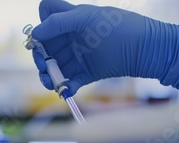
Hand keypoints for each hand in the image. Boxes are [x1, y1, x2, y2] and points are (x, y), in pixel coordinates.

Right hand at [32, 0, 178, 95]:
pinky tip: (65, 89)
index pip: (46, 16)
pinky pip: (69, 81)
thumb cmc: (118, 27)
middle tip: (43, 65)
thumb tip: (34, 34)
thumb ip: (58, 22)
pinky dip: (64, 86)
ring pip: (54, 66)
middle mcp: (72, 37)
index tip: (40, 37)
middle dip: (40, 56)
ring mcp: (78, 56)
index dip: (40, 25)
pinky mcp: (86, 74)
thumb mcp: (86, 17)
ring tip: (49, 82)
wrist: (145, 50)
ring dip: (48, 75)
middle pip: (46, 46)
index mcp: (71, 20)